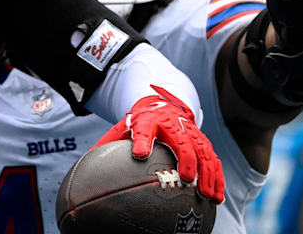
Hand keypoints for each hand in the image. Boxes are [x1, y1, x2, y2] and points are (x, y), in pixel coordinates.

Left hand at [93, 85, 224, 202]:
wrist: (164, 105)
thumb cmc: (139, 122)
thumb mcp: (123, 128)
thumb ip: (107, 143)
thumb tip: (84, 164)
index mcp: (148, 121)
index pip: (144, 130)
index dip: (142, 141)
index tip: (140, 154)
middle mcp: (173, 126)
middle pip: (182, 142)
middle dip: (186, 159)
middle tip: (186, 179)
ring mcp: (191, 133)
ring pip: (204, 153)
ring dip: (207, 174)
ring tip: (205, 195)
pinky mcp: (203, 142)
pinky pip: (214, 161)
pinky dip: (217, 178)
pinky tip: (217, 197)